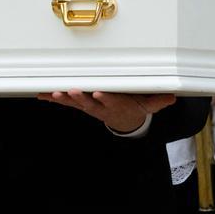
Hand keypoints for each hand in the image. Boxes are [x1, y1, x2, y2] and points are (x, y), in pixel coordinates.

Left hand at [37, 90, 175, 133]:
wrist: (123, 122)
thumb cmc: (134, 107)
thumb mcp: (147, 106)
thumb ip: (157, 101)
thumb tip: (172, 96)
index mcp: (116, 105)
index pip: (110, 101)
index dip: (104, 98)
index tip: (98, 93)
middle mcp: (100, 107)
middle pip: (89, 102)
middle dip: (79, 97)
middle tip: (71, 91)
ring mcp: (89, 107)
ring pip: (75, 103)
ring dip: (64, 98)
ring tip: (54, 93)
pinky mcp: (81, 105)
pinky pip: (66, 102)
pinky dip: (53, 99)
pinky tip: (42, 95)